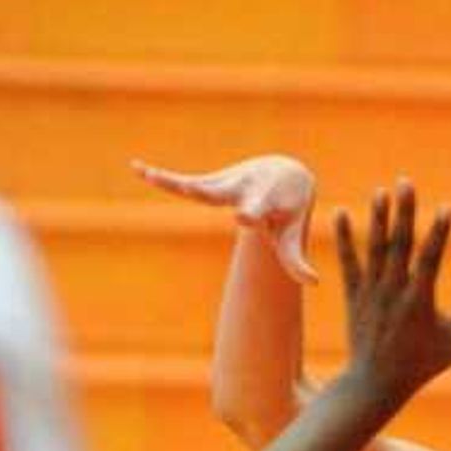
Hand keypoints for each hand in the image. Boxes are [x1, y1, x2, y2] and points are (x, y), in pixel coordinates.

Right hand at [130, 151, 317, 284]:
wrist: (285, 173)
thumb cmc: (289, 210)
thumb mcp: (291, 234)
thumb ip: (297, 260)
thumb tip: (314, 283)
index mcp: (262, 201)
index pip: (255, 208)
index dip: (250, 212)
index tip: (243, 216)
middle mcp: (241, 188)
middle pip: (220, 192)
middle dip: (209, 193)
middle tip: (189, 190)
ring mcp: (223, 185)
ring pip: (196, 185)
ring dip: (172, 181)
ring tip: (148, 175)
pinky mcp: (211, 184)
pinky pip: (182, 182)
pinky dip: (161, 177)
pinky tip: (136, 167)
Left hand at [332, 180, 450, 409]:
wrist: (376, 384)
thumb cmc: (423, 363)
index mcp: (420, 301)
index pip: (431, 260)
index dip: (439, 233)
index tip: (447, 207)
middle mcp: (393, 293)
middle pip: (400, 245)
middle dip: (404, 212)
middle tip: (405, 182)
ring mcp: (371, 293)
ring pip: (374, 249)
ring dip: (377, 219)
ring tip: (381, 191)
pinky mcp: (353, 296)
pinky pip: (348, 262)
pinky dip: (344, 239)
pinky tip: (341, 213)